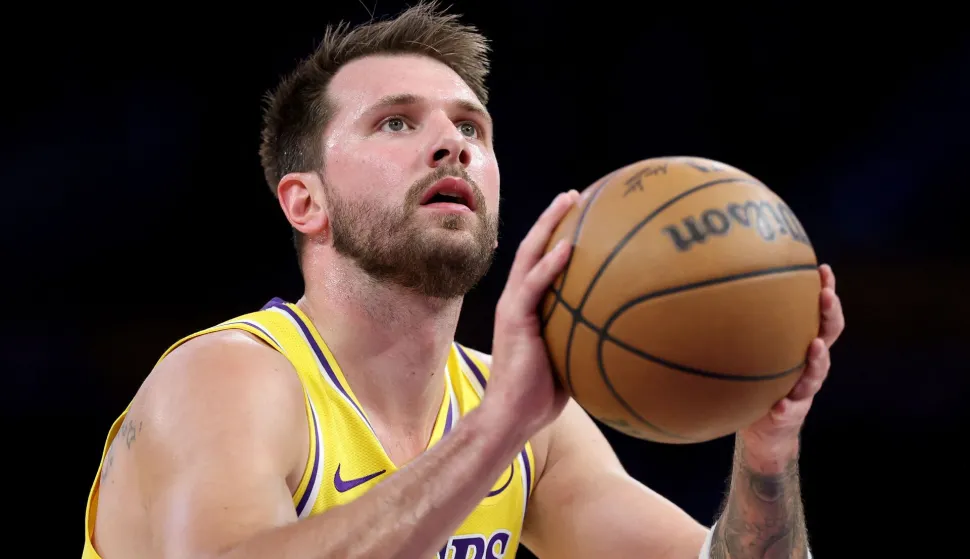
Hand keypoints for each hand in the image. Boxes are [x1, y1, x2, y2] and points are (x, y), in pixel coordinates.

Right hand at [485, 190, 580, 437]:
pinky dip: (550, 265)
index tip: (580, 214)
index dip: (556, 235)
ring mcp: (512, 307)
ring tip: (569, 201)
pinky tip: (568, 248)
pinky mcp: (513, 319)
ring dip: (549, 226)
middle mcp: (517, 299)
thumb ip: (586, 337)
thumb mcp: (570, 358)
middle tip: (574, 195)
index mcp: (528, 306)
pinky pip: (533, 286)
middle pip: (533, 247)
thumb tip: (626, 332)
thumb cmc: (542, 395)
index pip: (541, 262)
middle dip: (552, 218)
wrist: (512, 416)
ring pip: (529, 255)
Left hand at [739, 264, 845, 463]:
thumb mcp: (752, 353)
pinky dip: (787, 407)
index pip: (820, 314)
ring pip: (817, 373)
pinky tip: (780, 405)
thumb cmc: (755, 380)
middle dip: (830, 314)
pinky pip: (790, 410)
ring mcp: (804, 390)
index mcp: (802, 345)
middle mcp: (809, 364)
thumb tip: (712, 288)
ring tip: (816, 346)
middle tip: (826, 296)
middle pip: (830, 335)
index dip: (826, 291)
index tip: (822, 269)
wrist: (764, 429)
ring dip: (818, 359)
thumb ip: (744, 328)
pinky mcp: (790, 414)